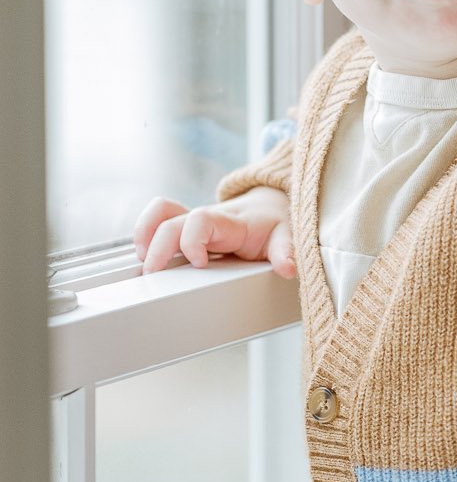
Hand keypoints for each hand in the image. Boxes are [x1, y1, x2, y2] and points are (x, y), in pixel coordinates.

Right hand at [135, 186, 294, 277]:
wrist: (270, 207)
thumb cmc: (274, 225)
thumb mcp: (286, 236)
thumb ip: (286, 250)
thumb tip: (288, 268)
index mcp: (230, 222)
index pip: (202, 220)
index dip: (193, 240)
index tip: (199, 263)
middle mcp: (207, 218)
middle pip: (172, 221)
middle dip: (159, 247)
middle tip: (154, 274)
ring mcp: (194, 220)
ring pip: (160, 213)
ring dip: (145, 234)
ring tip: (143, 262)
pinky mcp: (186, 226)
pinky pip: (158, 219)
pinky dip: (146, 232)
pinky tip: (144, 255)